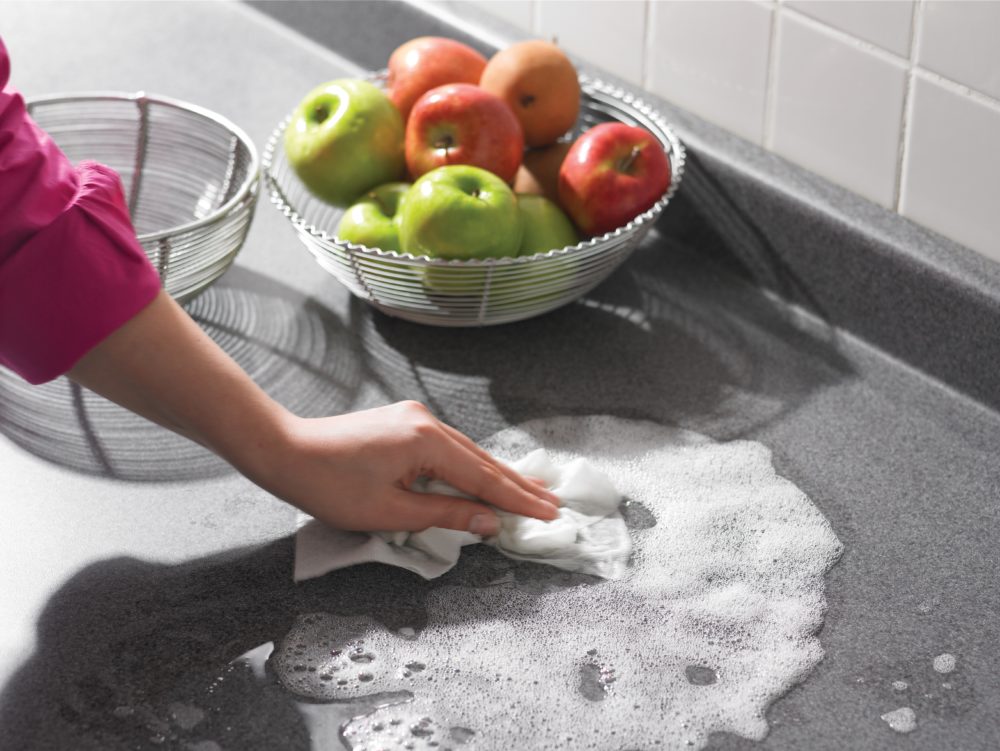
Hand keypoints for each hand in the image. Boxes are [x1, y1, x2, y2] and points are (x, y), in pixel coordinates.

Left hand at [248, 401, 560, 534]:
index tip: (549, 511)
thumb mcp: (390, 511)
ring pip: (466, 452)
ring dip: (496, 474)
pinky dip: (470, 466)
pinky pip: (448, 448)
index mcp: (426, 441)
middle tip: (553, 501)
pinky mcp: (404, 423)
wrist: (286, 450)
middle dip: (517, 484)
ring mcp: (415, 419)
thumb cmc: (330, 485)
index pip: (483, 476)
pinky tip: (485, 475)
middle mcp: (427, 422)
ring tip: (530, 489)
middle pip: (481, 460)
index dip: (517, 498)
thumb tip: (488, 521)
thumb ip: (445, 513)